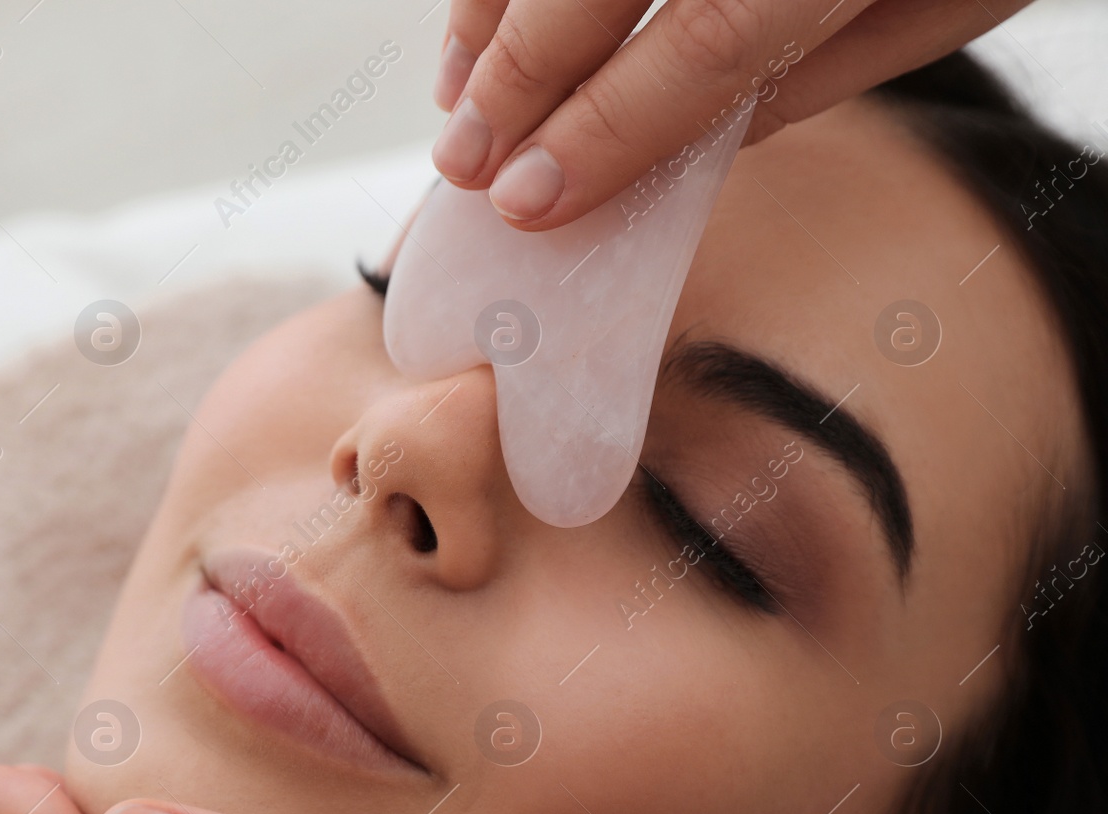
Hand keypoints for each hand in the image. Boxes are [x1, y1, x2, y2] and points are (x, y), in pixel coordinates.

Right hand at [432, 0, 1033, 227]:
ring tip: (457, 101)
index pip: (709, 44)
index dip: (605, 130)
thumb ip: (815, 71)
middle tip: (466, 168)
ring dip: (491, 17)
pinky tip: (484, 16)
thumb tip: (678, 145)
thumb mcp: (947, 2)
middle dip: (518, 81)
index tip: (530, 202)